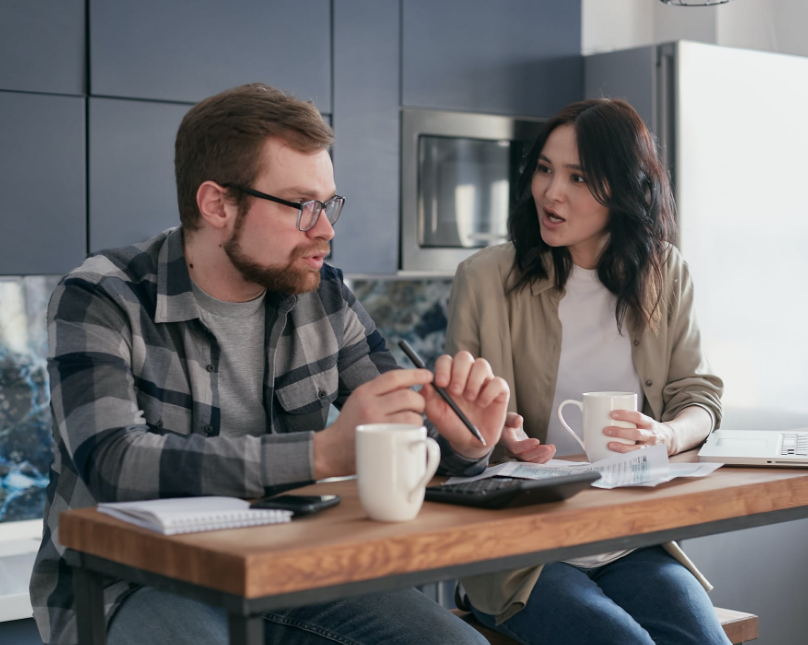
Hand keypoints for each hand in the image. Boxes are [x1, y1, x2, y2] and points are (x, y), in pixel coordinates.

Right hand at [312, 369, 432, 479]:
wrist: (332, 450)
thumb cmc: (350, 425)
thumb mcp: (359, 400)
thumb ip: (379, 392)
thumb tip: (409, 386)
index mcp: (365, 391)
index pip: (394, 377)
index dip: (415, 374)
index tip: (427, 375)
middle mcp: (369, 404)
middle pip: (407, 395)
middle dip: (419, 400)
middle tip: (418, 407)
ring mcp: (375, 422)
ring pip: (411, 414)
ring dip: (418, 417)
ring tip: (411, 422)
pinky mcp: (381, 439)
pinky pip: (408, 430)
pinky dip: (414, 430)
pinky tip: (409, 432)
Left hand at [422, 351, 509, 459]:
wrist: (469, 442)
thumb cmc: (452, 424)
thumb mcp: (436, 414)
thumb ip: (428, 398)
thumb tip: (424, 383)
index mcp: (449, 377)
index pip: (446, 360)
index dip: (443, 368)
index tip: (441, 383)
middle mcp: (467, 375)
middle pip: (464, 357)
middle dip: (459, 372)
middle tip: (456, 391)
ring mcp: (484, 381)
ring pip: (481, 364)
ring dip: (474, 381)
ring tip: (470, 399)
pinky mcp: (499, 391)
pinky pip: (498, 382)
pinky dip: (489, 392)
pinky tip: (482, 404)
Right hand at [500, 413, 555, 462]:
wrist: (507, 431)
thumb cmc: (508, 423)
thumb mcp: (508, 417)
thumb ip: (512, 419)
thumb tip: (518, 421)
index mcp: (506, 441)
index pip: (515, 447)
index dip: (526, 446)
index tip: (537, 441)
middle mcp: (511, 451)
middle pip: (525, 456)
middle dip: (539, 452)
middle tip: (550, 447)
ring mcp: (519, 456)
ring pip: (531, 461)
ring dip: (544, 456)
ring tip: (553, 448)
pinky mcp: (526, 457)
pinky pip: (535, 461)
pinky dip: (544, 458)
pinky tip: (551, 452)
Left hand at [604, 410, 675, 455]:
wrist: (671, 439)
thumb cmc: (650, 429)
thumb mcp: (644, 421)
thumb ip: (630, 420)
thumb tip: (604, 415)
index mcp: (649, 423)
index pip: (638, 417)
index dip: (625, 415)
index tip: (612, 414)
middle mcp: (651, 435)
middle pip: (636, 434)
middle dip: (620, 432)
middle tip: (606, 430)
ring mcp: (650, 447)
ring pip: (637, 449)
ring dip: (622, 447)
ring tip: (609, 445)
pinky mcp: (648, 457)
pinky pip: (637, 458)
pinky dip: (627, 458)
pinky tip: (616, 457)